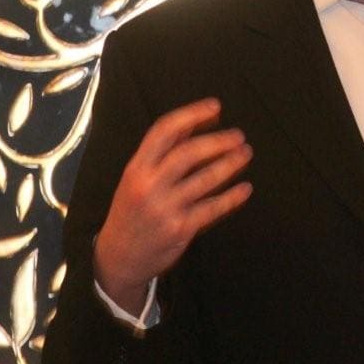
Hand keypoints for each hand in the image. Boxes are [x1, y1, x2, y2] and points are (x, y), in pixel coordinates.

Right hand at [93, 97, 251, 312]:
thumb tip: (192, 123)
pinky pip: (212, 208)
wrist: (117, 257)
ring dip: (230, 163)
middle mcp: (149, 185)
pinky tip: (244, 188)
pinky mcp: (180, 229)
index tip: (214, 106)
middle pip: (189, 153)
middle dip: (218, 141)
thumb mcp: (136, 177)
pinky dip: (232, 197)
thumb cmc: (131, 211)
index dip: (192, 114)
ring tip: (245, 153)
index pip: (164, 131)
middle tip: (238, 135)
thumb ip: (162, 152)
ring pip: (205, 179)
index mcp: (137, 168)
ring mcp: (165, 208)